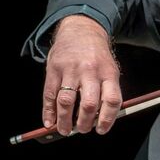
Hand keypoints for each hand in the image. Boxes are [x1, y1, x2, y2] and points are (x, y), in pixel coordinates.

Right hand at [43, 15, 121, 135]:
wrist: (81, 30)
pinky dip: (48, 112)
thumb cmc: (97, 56)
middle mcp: (90, 71)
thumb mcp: (109, 69)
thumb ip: (107, 92)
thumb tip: (100, 121)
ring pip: (66, 101)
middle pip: (89, 103)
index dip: (107, 119)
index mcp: (108, 73)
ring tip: (65, 130)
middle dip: (84, 123)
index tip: (101, 130)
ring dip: (64, 120)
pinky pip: (49, 95)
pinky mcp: (54, 69)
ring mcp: (70, 70)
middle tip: (81, 130)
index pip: (111, 100)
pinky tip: (50, 122)